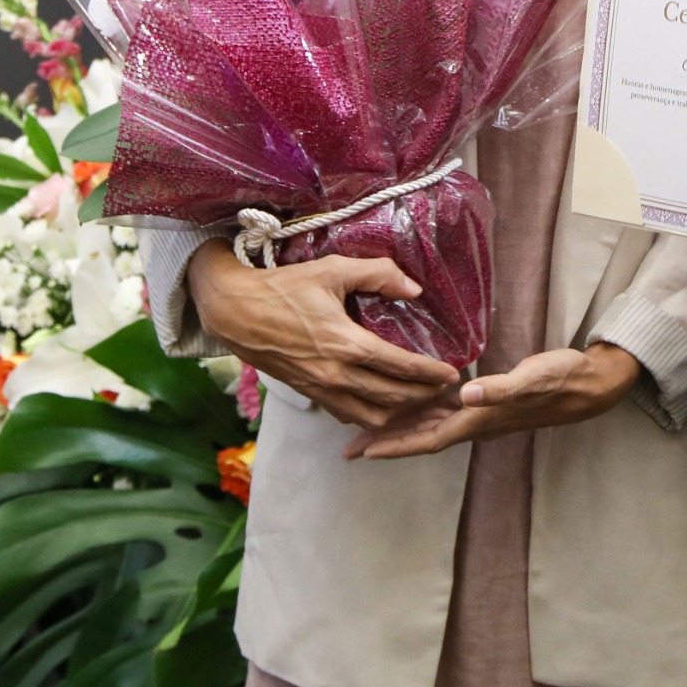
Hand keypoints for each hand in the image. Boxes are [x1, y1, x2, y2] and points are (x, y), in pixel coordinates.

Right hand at [187, 241, 458, 429]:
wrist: (234, 312)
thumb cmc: (283, 287)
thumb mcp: (332, 269)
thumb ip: (377, 274)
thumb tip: (414, 289)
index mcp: (346, 344)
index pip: (400, 368)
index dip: (430, 374)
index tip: (452, 375)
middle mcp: (336, 374)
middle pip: (392, 399)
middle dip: (424, 399)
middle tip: (446, 394)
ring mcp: (321, 389)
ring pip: (371, 416)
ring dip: (400, 414)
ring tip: (422, 404)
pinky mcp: (309, 393)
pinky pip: (347, 415)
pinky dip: (371, 417)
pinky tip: (384, 408)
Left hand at [344, 344, 642, 460]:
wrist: (588, 384)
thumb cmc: (561, 378)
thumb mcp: (534, 378)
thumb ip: (502, 387)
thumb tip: (467, 394)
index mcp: (480, 418)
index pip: (428, 438)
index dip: (396, 446)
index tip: (363, 452)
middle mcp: (475, 420)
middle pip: (421, 437)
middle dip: (386, 443)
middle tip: (348, 448)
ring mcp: (481, 412)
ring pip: (430, 425)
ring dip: (399, 429)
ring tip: (366, 427)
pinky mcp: (487, 399)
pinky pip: (444, 410)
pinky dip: (421, 409)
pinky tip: (408, 399)